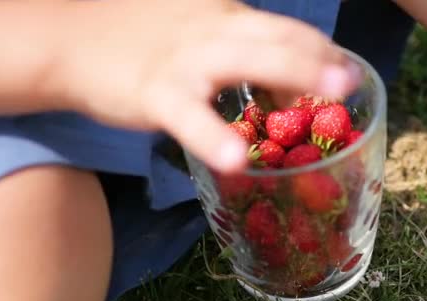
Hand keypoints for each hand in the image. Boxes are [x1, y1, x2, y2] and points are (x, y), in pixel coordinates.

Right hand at [58, 0, 360, 172]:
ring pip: (246, 63)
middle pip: (277, 38)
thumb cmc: (141, 39)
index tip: (348, 71)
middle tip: (354, 80)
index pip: (284, 28)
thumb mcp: (197, 33)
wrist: (72, 40)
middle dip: (320, 59)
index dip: (320, 50)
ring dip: (294, 76)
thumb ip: (241, 52)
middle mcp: (213, 28)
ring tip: (333, 96)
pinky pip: (190, 117)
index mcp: (226, 14)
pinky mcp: (156, 92)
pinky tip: (238, 160)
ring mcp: (185, 59)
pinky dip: (215, 137)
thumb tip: (285, 92)